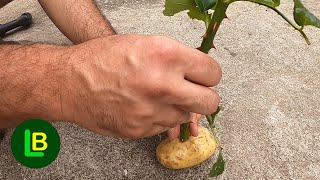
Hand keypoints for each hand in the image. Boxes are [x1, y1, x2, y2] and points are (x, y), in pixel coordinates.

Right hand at [59, 34, 220, 138]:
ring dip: (179, 107)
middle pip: (210, 102)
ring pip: (187, 116)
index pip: (212, 73)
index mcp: (165, 55)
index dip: (209, 75)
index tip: (204, 77)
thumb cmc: (103, 59)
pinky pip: (165, 126)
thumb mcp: (145, 44)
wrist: (70, 82)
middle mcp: (162, 85)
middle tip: (195, 93)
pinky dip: (161, 117)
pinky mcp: (141, 130)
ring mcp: (152, 111)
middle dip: (205, 97)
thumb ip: (176, 59)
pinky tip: (144, 105)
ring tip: (160, 96)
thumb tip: (198, 72)